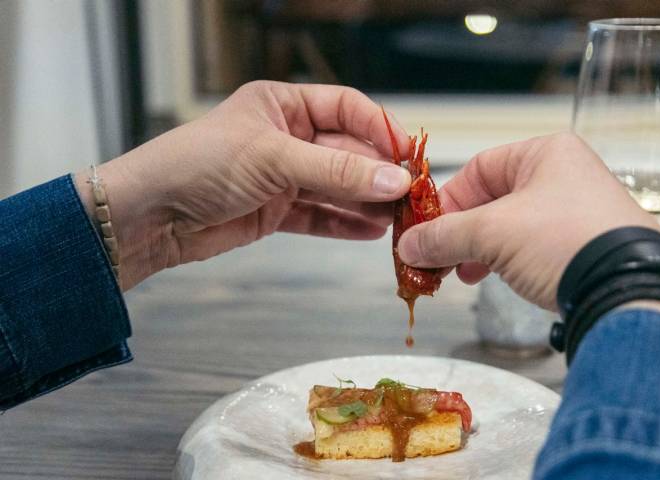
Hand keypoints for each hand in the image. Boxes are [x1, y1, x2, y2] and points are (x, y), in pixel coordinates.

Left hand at [75, 81, 410, 289]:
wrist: (151, 215)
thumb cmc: (200, 165)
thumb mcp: (274, 159)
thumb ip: (336, 171)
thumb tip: (393, 181)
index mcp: (283, 105)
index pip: (346, 108)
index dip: (380, 130)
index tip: (408, 155)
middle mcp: (286, 138)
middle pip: (346, 152)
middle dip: (376, 174)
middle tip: (408, 197)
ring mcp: (282, 176)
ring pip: (336, 187)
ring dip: (365, 203)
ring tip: (397, 221)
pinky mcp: (276, 212)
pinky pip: (319, 216)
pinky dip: (343, 224)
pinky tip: (370, 233)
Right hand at [397, 133, 659, 309]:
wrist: (624, 290)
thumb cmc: (562, 241)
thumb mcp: (492, 233)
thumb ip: (444, 236)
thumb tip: (408, 247)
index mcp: (545, 154)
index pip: (478, 170)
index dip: (446, 201)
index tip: (424, 230)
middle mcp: (563, 175)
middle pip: (491, 199)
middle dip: (459, 231)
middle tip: (436, 256)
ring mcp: (574, 210)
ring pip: (508, 225)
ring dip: (477, 249)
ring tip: (459, 274)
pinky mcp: (580, 243)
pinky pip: (528, 244)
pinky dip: (502, 259)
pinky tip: (488, 278)